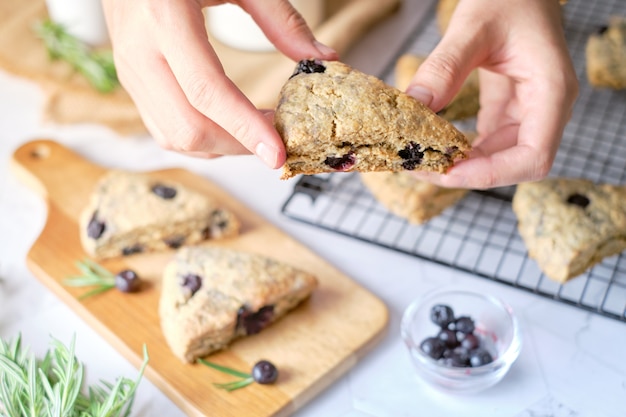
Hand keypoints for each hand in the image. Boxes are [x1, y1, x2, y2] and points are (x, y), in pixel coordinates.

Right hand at [101, 0, 336, 167]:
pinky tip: (228, 127)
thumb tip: (323, 57)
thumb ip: (281, 19)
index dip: (245, 128)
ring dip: (220, 146)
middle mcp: (140, 50)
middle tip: (275, 142)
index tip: (277, 153)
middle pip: (189, 127)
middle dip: (237, 145)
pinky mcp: (131, 81)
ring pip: (174, 136)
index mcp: (164, 17)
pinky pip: (163, 129)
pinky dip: (200, 139)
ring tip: (255, 132)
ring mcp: (130, 70)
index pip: (207, 91)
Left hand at [406, 0, 577, 188]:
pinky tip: (433, 145)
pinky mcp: (509, 109)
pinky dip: (461, 149)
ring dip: (462, 165)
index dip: (492, 174)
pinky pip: (487, 142)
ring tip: (421, 160)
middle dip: (468, 173)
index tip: (448, 172)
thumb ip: (445, 66)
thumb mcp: (473, 26)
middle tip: (421, 168)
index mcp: (551, 92)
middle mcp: (546, 108)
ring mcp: (528, 111)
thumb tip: (415, 106)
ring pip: (499, 158)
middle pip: (514, 164)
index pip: (533, 156)